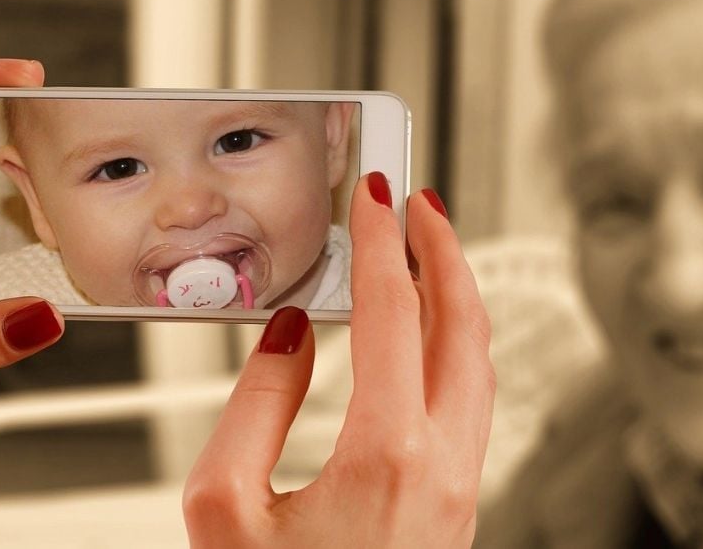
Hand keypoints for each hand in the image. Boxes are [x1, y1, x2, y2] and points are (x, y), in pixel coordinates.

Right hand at [184, 179, 493, 546]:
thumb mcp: (223, 506)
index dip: (381, 243)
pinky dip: (457, 347)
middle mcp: (443, 463)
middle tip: (419, 204)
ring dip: (458, 297)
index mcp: (387, 454)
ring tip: (429, 256)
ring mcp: (462, 485)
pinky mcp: (461, 503)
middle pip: (463, 324)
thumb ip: (256, 404)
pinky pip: (474, 401)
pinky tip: (430, 339)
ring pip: (480, 362)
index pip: (392, 312)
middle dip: (444, 252)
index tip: (375, 197)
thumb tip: (290, 335)